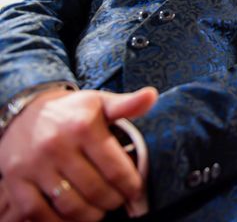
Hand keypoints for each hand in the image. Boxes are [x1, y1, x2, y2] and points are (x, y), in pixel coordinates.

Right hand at [0, 87, 156, 221]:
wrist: (24, 113)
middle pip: (96, 190)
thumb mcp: (100, 102)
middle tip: (118, 200)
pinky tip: (73, 216)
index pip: (116, 168)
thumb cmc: (71, 112)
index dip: (131, 186)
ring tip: (100, 210)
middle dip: (113, 201)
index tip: (135, 190)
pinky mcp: (16, 181)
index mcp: (82, 126)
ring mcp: (34, 166)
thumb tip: (152, 96)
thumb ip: (127, 105)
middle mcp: (57, 146)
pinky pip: (38, 213)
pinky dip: (59, 221)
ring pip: (70, 206)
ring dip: (91, 215)